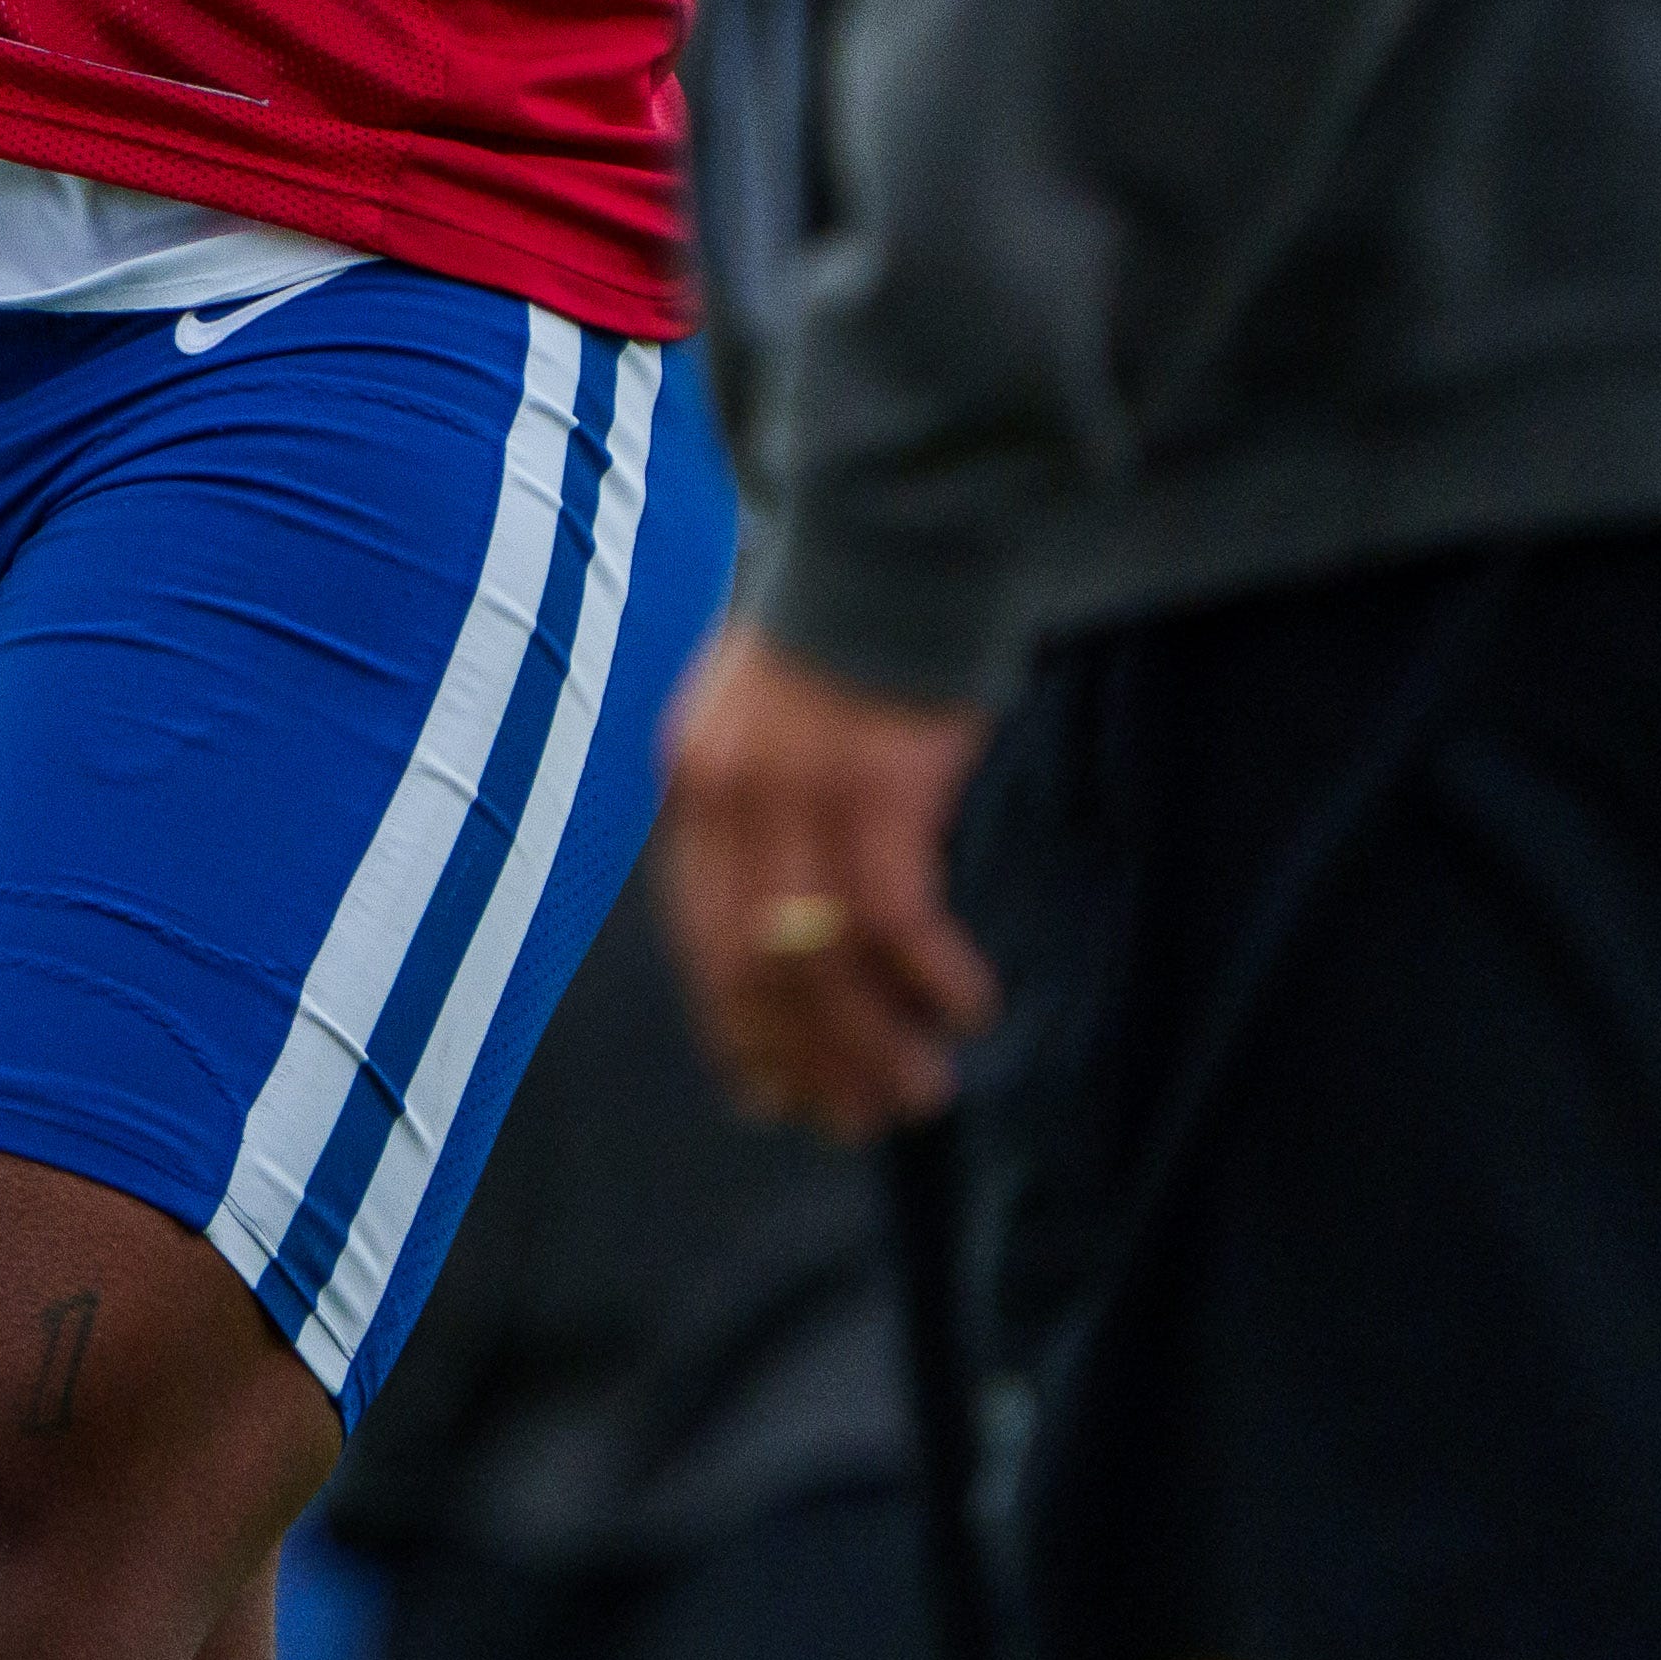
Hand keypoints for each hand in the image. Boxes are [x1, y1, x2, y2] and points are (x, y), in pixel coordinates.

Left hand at [656, 616, 1001, 1140]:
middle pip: (755, 966)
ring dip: (875, 1041)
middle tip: (861, 1121)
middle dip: (809, 1059)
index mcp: (692, 784)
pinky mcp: (879, 783)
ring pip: (823, 958)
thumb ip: (757, 823)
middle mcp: (728, 794)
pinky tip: (968, 1005)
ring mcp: (799, 789)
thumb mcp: (763, 728)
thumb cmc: (844, 645)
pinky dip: (932, 975)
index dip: (736, 1030)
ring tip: (923, 1091)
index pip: (698, 939)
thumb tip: (780, 945)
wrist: (892, 538)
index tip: (774, 1097)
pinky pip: (897, 915)